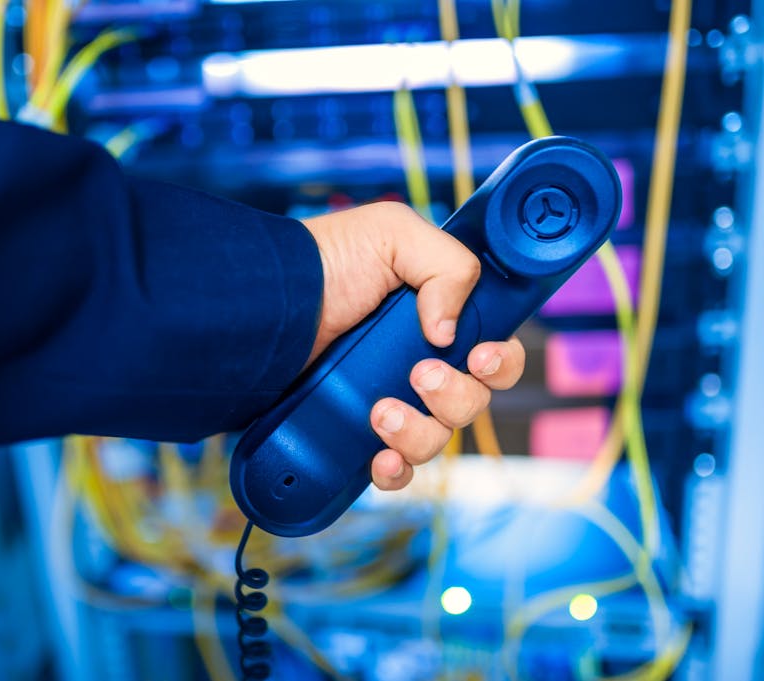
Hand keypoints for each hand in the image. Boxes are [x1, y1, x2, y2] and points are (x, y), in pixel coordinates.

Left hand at [302, 202, 525, 490]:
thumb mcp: (392, 234)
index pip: (494, 355)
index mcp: (440, 322)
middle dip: (454, 395)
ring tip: (379, 411)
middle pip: (472, 403)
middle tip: (418, 373)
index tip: (478, 357)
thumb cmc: (324, 261)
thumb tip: (448, 333)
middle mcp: (420, 364)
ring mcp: (390, 401)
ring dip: (418, 432)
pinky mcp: (356, 432)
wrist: (263, 303)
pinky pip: (395, 469)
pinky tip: (378, 458)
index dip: (499, 363)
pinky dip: (395, 471)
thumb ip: (448, 266)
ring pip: (436, 440)